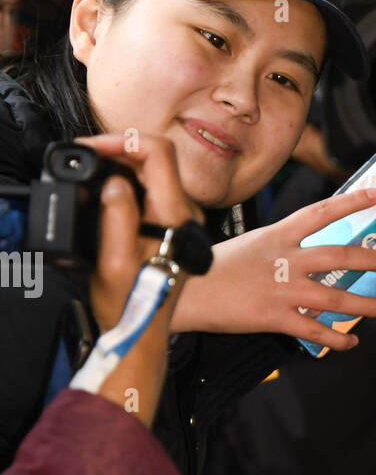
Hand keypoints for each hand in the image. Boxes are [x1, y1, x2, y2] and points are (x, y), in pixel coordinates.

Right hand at [77, 132, 204, 331]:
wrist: (143, 332)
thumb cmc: (131, 305)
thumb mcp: (112, 263)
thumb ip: (116, 217)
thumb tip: (115, 183)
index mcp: (174, 217)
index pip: (158, 153)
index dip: (123, 142)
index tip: (94, 148)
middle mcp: (187, 214)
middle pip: (158, 159)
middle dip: (121, 152)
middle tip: (89, 159)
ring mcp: (184, 220)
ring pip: (156, 173)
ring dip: (125, 167)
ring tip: (96, 173)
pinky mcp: (175, 226)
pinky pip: (155, 191)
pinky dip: (131, 184)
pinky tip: (110, 193)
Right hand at [170, 187, 375, 350]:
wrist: (183, 289)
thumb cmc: (209, 267)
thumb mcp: (248, 244)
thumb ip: (278, 249)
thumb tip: (302, 259)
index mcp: (278, 235)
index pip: (322, 212)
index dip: (353, 202)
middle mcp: (286, 259)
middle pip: (341, 256)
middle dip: (373, 260)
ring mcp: (282, 289)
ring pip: (336, 297)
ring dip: (367, 304)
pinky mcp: (274, 317)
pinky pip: (315, 331)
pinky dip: (336, 339)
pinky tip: (351, 342)